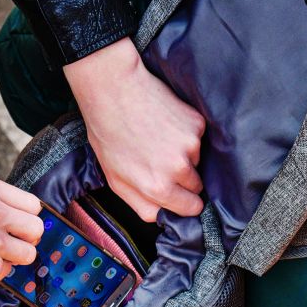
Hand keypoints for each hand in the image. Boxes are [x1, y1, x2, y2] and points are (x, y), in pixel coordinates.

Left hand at [64, 38, 204, 221]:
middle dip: (184, 179)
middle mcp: (178, 169)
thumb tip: (164, 216)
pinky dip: (186, 133)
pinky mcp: (196, 124)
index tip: (179, 194)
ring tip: (158, 138)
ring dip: (184, 154)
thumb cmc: (108, 134)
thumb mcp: (115, 179)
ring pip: (197, 160)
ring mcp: (191, 145)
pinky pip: (198, 137)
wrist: (114, 90)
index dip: (184, 201)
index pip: (191, 208)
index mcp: (157, 187)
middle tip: (161, 161)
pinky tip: (165, 123)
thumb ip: (142, 204)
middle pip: (197, 186)